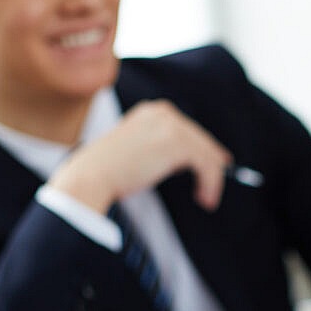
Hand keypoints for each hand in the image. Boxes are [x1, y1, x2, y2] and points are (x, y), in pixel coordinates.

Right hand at [48, 99, 231, 212]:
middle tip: (213, 188)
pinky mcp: (177, 143)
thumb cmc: (107, 170)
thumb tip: (186, 163)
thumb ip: (159, 148)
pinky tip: (205, 198)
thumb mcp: (136, 149)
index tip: (219, 164)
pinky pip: (207, 165)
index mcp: (151, 111)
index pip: (188, 129)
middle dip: (211, 166)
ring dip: (212, 180)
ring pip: (207, 154)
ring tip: (206, 199)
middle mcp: (162, 113)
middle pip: (201, 139)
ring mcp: (171, 125)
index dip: (206, 148)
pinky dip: (210, 184)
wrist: (91, 176)